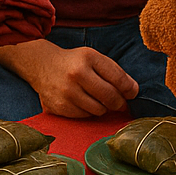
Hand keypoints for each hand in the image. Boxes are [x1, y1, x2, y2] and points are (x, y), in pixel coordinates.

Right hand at [9, 40, 139, 117]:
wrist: (42, 66)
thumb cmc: (74, 62)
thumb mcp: (94, 58)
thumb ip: (115, 72)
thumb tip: (133, 91)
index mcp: (88, 58)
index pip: (118, 78)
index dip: (130, 89)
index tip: (132, 93)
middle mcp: (76, 75)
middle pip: (110, 97)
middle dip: (119, 102)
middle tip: (119, 102)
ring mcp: (66, 92)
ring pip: (99, 110)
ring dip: (103, 107)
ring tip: (98, 99)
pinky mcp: (58, 107)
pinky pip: (84, 116)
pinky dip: (89, 112)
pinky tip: (84, 102)